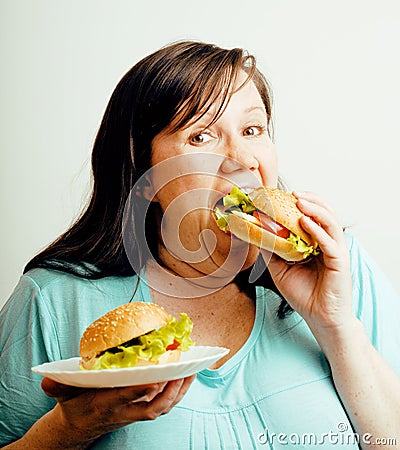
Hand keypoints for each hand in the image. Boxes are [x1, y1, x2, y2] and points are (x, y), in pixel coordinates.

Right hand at [41, 374, 195, 444]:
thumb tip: (46, 381)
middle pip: (152, 406)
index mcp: (105, 404)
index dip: (140, 389)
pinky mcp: (141, 411)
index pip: (125, 397)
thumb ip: (57, 386)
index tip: (154, 377)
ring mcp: (134, 413)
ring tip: (192, 370)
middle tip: (183, 370)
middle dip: (170, 391)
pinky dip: (178, 392)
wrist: (79, 427)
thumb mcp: (63, 395)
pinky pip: (165, 405)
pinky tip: (187, 378)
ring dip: (179, 391)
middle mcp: (124, 412)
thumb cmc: (74, 406)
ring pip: (162, 407)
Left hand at [262, 191, 353, 333]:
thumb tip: (255, 232)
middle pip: (324, 213)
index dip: (299, 204)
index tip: (282, 196)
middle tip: (293, 193)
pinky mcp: (340, 262)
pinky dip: (317, 230)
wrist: (319, 318)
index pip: (311, 216)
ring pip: (330, 222)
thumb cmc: (303, 293)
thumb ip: (271, 250)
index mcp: (315, 242)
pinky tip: (305, 222)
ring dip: (315, 209)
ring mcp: (336, 251)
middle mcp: (328, 243)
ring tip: (299, 201)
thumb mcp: (279, 268)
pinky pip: (329, 242)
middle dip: (310, 200)